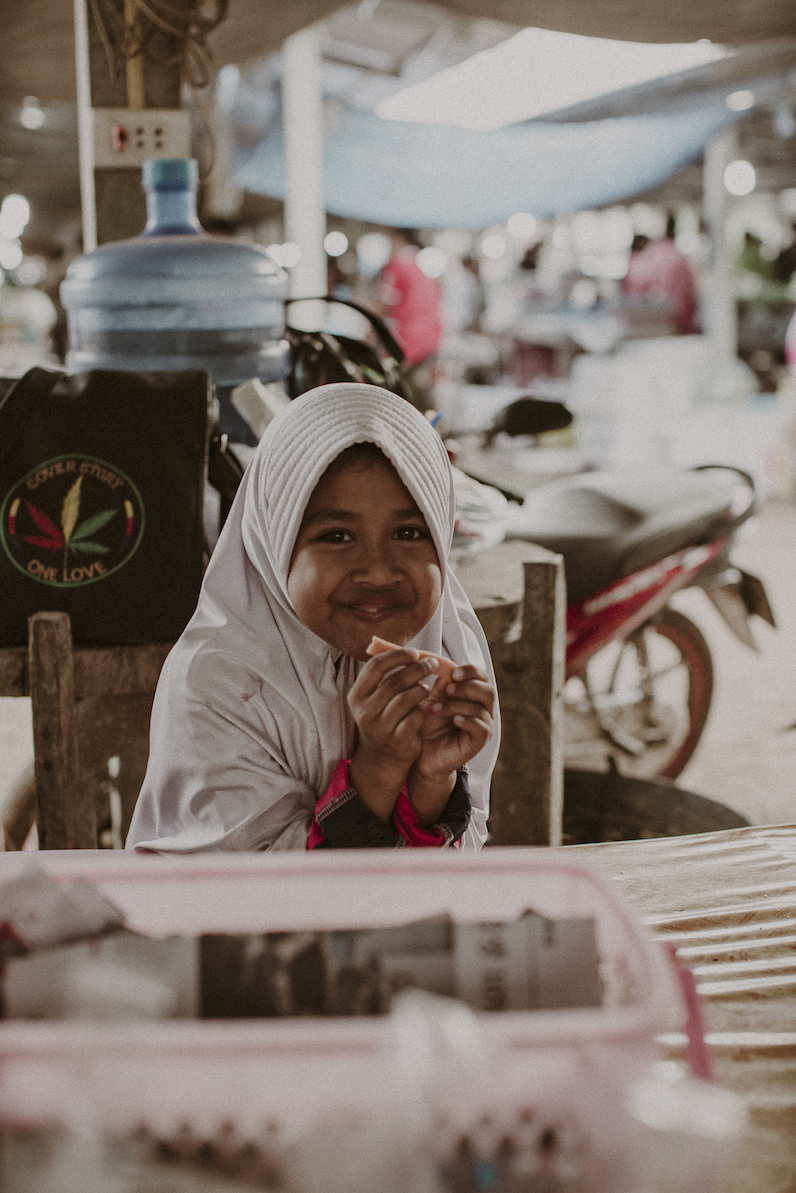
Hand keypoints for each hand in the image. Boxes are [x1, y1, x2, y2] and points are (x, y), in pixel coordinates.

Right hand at [347, 648, 439, 821]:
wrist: (382, 757)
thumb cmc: (383, 716)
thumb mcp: (375, 697)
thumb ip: (385, 674)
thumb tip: (408, 649)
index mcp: (356, 695)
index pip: (376, 666)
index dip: (397, 656)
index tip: (415, 652)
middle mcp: (364, 711)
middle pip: (394, 681)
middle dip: (417, 669)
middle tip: (432, 663)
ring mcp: (380, 728)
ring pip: (407, 698)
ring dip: (422, 689)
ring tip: (426, 688)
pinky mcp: (397, 740)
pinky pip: (417, 716)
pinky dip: (424, 709)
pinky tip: (425, 708)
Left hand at [408, 665, 494, 823]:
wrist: (420, 755)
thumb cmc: (425, 725)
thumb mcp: (429, 701)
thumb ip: (438, 687)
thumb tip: (444, 670)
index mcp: (472, 695)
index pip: (481, 676)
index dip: (471, 671)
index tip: (453, 673)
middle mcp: (482, 709)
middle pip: (488, 690)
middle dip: (467, 687)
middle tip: (447, 689)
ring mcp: (483, 726)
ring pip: (481, 708)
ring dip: (458, 704)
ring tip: (437, 708)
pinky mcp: (479, 742)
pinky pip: (482, 727)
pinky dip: (467, 720)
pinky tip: (453, 720)